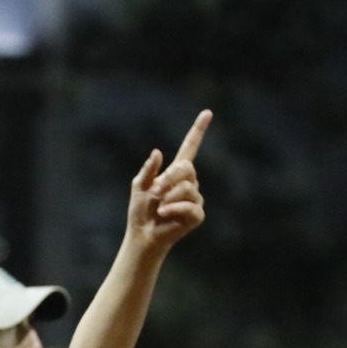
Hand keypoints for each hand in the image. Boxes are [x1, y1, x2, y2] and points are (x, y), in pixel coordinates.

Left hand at [125, 111, 209, 256]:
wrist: (143, 234)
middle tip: (155, 193)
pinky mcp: (197, 214)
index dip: (198, 131)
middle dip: (168, 179)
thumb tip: (158, 152)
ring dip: (168, 198)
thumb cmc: (141, 210)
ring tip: (160, 208)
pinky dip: (173, 209)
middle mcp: (189, 182)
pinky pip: (190, 206)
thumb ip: (148, 170)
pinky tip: (165, 215)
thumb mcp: (139, 185)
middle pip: (186, 168)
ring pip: (187, 188)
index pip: (189, 148)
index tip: (207, 113)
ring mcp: (195, 198)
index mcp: (176, 172)